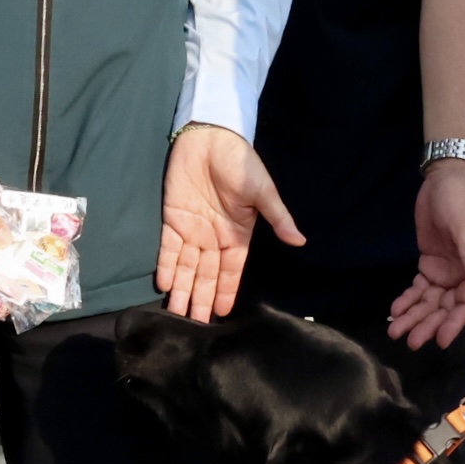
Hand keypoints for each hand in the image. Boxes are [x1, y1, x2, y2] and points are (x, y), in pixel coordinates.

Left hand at [156, 123, 301, 321]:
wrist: (210, 137)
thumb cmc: (240, 163)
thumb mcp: (263, 191)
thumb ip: (278, 217)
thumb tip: (300, 241)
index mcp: (237, 235)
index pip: (230, 271)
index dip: (225, 291)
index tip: (221, 315)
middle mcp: (214, 238)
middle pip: (205, 275)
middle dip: (200, 299)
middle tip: (193, 326)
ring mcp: (192, 230)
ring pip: (186, 267)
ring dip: (182, 289)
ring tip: (175, 315)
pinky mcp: (172, 219)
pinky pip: (168, 248)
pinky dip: (166, 266)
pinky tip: (164, 285)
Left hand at [390, 158, 464, 349]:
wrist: (445, 177)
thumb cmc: (461, 200)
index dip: (454, 324)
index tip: (440, 340)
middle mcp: (461, 274)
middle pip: (445, 308)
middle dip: (428, 324)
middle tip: (410, 341)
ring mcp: (444, 270)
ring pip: (429, 302)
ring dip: (414, 317)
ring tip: (395, 331)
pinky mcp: (429, 263)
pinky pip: (418, 288)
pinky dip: (408, 299)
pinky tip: (395, 310)